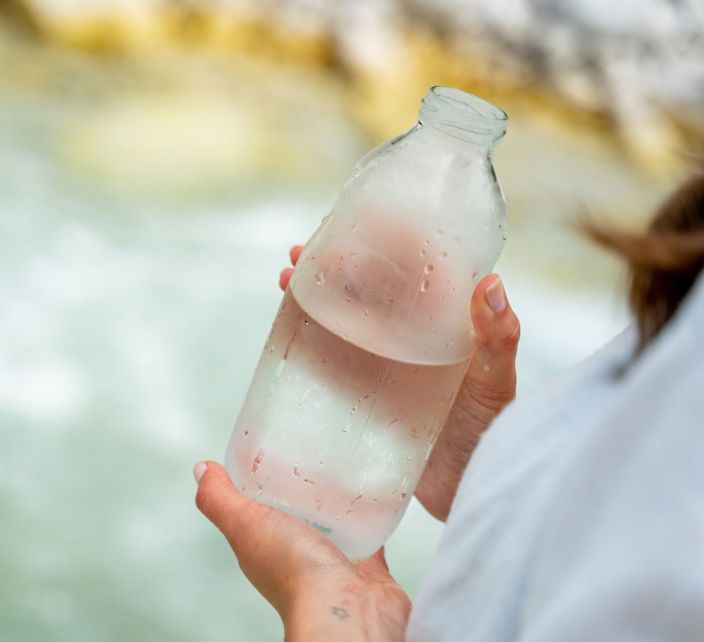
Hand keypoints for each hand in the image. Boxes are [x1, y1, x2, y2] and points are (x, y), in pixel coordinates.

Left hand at [194, 461, 410, 641]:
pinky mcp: (366, 565)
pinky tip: (373, 497)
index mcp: (264, 546)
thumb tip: (201, 471)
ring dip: (337, 503)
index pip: (258, 509)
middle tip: (310, 456)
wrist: (347, 609)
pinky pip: (369, 535)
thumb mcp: (246, 524)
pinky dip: (371, 517)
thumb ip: (220, 500)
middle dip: (302, 489)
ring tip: (342, 469)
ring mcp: (332, 562)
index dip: (260, 483)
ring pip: (334, 524)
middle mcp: (297, 555)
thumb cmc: (297, 576)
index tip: (270, 454)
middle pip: (297, 515)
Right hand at [280, 245, 519, 520]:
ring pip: (344, 319)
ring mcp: (384, 364)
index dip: (379, 245)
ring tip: (288, 279)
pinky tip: (290, 331)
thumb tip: (490, 281)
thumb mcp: (496, 382)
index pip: (408, 270)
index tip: (352, 225)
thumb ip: (498, 338)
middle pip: (366, 289)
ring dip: (315, 297)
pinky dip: (310, 341)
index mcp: (443, 322)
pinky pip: (332, 360)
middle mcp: (410, 337)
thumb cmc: (493, 431)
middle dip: (333, 266)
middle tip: (302, 253)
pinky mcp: (364, 393)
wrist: (468, 489)